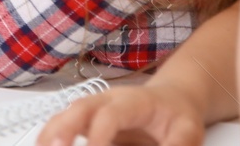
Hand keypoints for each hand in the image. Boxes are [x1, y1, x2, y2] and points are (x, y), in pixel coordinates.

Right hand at [38, 81, 206, 145]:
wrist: (172, 99)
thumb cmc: (178, 115)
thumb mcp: (189, 131)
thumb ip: (177, 145)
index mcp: (132, 101)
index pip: (109, 115)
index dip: (99, 136)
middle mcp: (107, 101)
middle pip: (79, 109)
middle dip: (63, 129)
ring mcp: (94, 110)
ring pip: (65, 116)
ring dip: (50, 134)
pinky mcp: (87, 122)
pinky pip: (63, 127)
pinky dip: (51, 138)